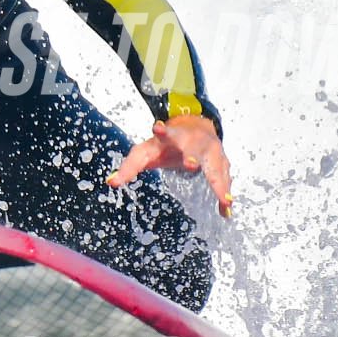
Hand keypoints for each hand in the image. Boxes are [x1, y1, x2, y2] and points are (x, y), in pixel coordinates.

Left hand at [108, 114, 233, 216]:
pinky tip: (226, 210)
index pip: (165, 132)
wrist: (196, 126)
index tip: (157, 126)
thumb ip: (130, 167)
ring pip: (215, 167)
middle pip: (192, 148)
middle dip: (192, 156)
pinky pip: (224, 180)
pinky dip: (225, 194)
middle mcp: (192, 141)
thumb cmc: (166, 144)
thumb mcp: (147, 152)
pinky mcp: (222, 161)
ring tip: (224, 200)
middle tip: (191, 165)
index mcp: (171, 136)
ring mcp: (210, 150)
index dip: (162, 130)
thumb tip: (111, 183)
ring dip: (218, 183)